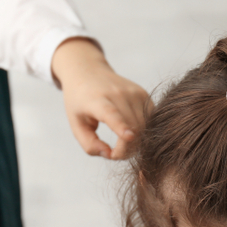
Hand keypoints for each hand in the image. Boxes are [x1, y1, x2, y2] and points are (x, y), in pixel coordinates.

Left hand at [51, 38, 148, 159]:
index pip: (111, 114)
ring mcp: (134, 93)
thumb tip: (110, 155)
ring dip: (136, 143)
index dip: (121, 126)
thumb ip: (89, 144)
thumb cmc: (80, 101)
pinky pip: (150, 121)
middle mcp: (118, 93)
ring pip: (144, 127)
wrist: (89, 71)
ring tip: (121, 144)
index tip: (129, 137)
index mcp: (96, 100)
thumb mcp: (76, 124)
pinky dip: (143, 132)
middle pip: (132, 128)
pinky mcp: (144, 94)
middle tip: (114, 153)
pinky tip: (131, 133)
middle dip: (126, 150)